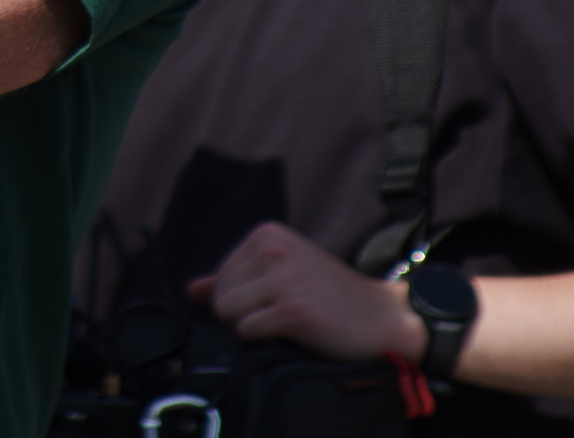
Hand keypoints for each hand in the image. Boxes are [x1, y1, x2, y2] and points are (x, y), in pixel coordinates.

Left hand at [188, 222, 425, 363]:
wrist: (380, 317)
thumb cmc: (330, 296)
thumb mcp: (282, 273)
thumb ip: (235, 278)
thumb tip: (192, 290)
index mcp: (267, 234)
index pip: (219, 277)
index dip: (240, 300)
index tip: (275, 301)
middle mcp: (273, 249)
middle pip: (219, 297)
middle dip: (243, 315)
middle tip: (281, 315)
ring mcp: (284, 277)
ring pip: (228, 314)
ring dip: (253, 327)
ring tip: (286, 322)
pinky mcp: (292, 309)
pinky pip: (247, 331)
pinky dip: (265, 339)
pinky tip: (295, 331)